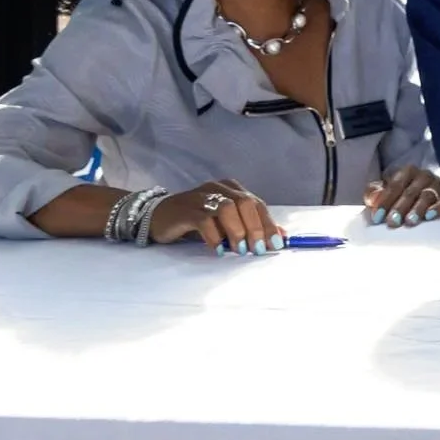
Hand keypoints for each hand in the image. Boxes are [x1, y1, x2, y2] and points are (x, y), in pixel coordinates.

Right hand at [150, 179, 284, 253]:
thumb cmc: (196, 221)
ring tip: (239, 250)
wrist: (158, 217)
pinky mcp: (185, 209)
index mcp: (232, 189)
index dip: (268, 224)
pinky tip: (218, 249)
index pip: (257, 204)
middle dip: (255, 228)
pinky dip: (214, 236)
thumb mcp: (226, 223)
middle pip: (245, 203)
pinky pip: (204, 220)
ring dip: (237, 231)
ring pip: (227, 208)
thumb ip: (251, 227)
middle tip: (258, 249)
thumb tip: (281, 236)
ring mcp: (201, 197)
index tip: (276, 244)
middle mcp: (218, 188)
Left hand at [363, 164, 439, 226]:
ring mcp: (437, 186)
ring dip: (417, 209)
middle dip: (400, 208)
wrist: (423, 195)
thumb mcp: (384, 191)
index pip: (395, 186)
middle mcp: (423, 176)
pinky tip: (429, 216)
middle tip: (393, 222)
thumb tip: (373, 200)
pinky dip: (438, 208)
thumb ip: (374, 194)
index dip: (385, 202)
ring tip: (410, 221)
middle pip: (410, 192)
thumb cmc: (400, 195)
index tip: (377, 217)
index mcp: (407, 172)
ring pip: (427, 196)